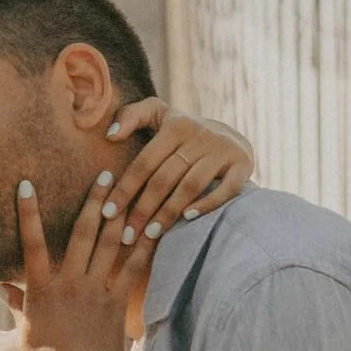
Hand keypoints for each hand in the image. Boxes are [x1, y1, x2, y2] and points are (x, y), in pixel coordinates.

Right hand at [14, 162, 148, 350]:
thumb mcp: (25, 334)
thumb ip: (19, 306)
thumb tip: (3, 288)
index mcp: (41, 290)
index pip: (31, 243)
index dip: (28, 213)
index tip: (27, 184)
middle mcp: (70, 282)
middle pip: (82, 233)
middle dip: (94, 200)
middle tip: (106, 174)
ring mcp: (96, 291)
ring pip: (110, 244)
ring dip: (120, 214)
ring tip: (130, 189)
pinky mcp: (118, 303)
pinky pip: (133, 268)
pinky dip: (144, 246)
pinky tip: (154, 226)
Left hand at [100, 99, 253, 255]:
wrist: (231, 135)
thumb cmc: (183, 132)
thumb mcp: (159, 114)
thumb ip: (131, 116)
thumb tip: (110, 134)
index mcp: (175, 126)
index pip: (144, 162)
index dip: (125, 189)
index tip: (108, 213)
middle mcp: (199, 136)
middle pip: (164, 178)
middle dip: (142, 209)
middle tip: (127, 237)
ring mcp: (223, 151)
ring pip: (190, 186)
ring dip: (168, 213)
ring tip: (149, 235)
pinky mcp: (242, 165)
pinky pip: (226, 189)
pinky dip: (207, 204)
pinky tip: (188, 218)